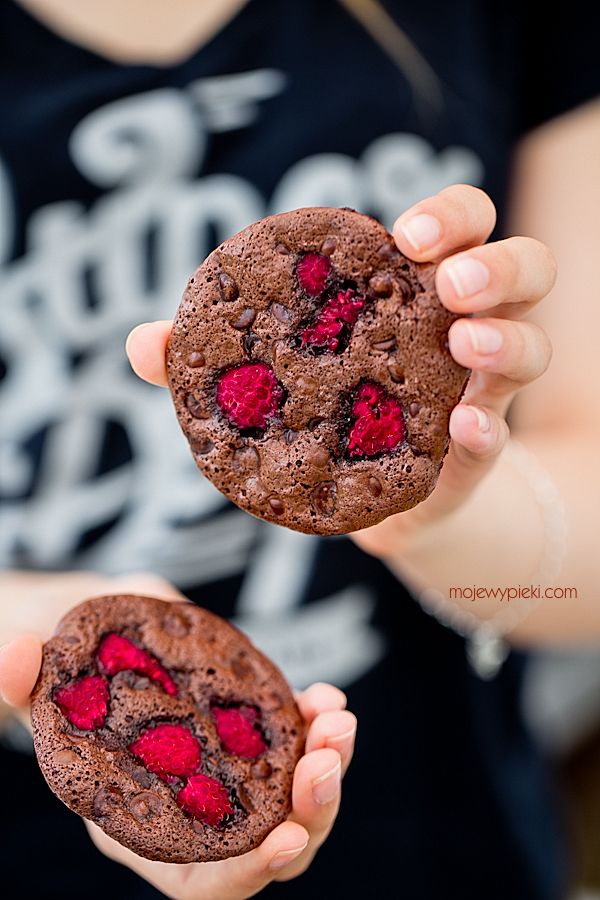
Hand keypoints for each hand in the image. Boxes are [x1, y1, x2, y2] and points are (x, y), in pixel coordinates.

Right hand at [0, 585, 356, 898]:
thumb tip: (11, 655)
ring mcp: (226, 769)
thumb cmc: (60, 670)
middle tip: (326, 756)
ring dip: (328, 766)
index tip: (283, 839)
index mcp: (140, 819)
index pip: (198, 879)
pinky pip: (295, 745)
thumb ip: (23, 678)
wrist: (89, 638)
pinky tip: (323, 695)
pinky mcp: (245, 729)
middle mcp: (192, 806)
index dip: (244, 873)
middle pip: (267, 844)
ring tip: (337, 718)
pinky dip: (315, 724)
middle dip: (310, 811)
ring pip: (294, 798)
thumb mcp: (42, 675)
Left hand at [125, 185, 554, 559]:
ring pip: (533, 345)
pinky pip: (500, 436)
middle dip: (495, 264)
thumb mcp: (272, 375)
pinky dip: (488, 430)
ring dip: (507, 338)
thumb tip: (140, 342)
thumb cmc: (321, 414)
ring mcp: (480, 393)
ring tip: (465, 345)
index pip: (456, 228)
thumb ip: (209, 356)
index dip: (445, 217)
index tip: (402, 234)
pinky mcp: (475, 456)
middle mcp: (463, 331)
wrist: (366, 502)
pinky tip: (463, 428)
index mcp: (414, 294)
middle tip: (449, 285)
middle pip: (523, 269)